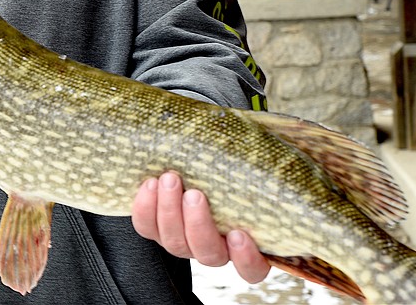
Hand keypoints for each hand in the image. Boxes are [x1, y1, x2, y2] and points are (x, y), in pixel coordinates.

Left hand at [132, 171, 269, 283]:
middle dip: (198, 224)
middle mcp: (214, 248)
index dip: (247, 259)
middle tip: (195, 194)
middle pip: (208, 253)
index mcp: (243, 243)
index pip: (253, 269)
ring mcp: (183, 241)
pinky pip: (146, 228)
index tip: (238, 234)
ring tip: (170, 180)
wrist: (187, 168)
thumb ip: (257, 171)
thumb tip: (270, 146)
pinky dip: (145, 208)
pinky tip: (150, 184)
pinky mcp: (156, 228)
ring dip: (170, 211)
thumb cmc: (226, 171)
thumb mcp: (243, 173)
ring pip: (175, 243)